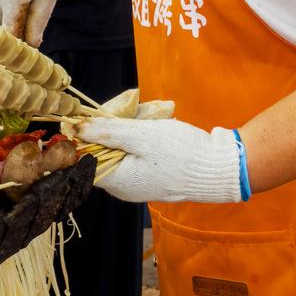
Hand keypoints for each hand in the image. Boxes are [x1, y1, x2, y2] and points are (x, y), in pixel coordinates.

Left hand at [79, 116, 241, 203]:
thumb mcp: (143, 136)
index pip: (85, 156)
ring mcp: (137, 181)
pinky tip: (158, 124)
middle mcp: (123, 185)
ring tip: (154, 116)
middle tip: (136, 110)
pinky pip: (136, 151)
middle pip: (104, 149)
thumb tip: (77, 128)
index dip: (89, 134)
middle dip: (116, 125)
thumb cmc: (182, 152)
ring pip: (121, 146)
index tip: (103, 115)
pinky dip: (144, 135)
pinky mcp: (150, 174)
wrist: (218, 167)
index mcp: (116, 181)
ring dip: (133, 127)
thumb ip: (108, 132)